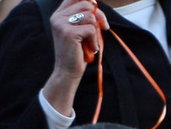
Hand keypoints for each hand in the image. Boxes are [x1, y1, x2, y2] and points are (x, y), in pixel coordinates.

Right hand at [43, 0, 103, 114]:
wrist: (67, 71)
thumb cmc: (77, 53)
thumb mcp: (80, 32)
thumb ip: (85, 19)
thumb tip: (97, 6)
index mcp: (59, 14)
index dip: (89, 2)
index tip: (98, 12)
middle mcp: (57, 16)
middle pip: (86, 4)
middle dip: (99, 16)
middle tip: (103, 28)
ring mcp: (61, 23)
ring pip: (90, 16)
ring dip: (96, 32)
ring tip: (91, 43)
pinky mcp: (69, 32)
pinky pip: (92, 29)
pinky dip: (95, 40)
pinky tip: (90, 48)